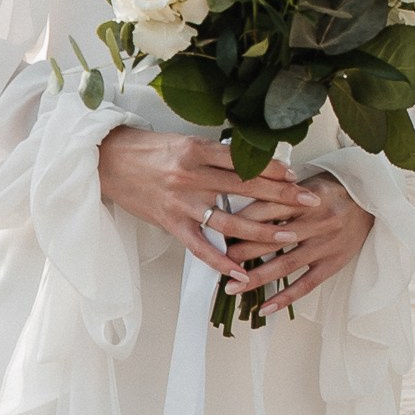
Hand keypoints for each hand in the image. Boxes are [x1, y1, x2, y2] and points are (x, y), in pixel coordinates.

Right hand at [97, 132, 374, 305]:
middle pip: (245, 188)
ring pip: (229, 219)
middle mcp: (191, 176)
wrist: (103, 161)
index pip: (243, 161)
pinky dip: (220, 261)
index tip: (297, 177)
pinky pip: (199, 246)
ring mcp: (180, 202)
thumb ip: (210, 154)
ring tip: (289, 236)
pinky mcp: (169, 223)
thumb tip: (244, 162)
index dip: (273, 169)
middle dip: (282, 196)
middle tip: (311, 203)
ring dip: (262, 230)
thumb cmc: (143, 149)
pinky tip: (240, 272)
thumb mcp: (179, 142)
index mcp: (196, 150)